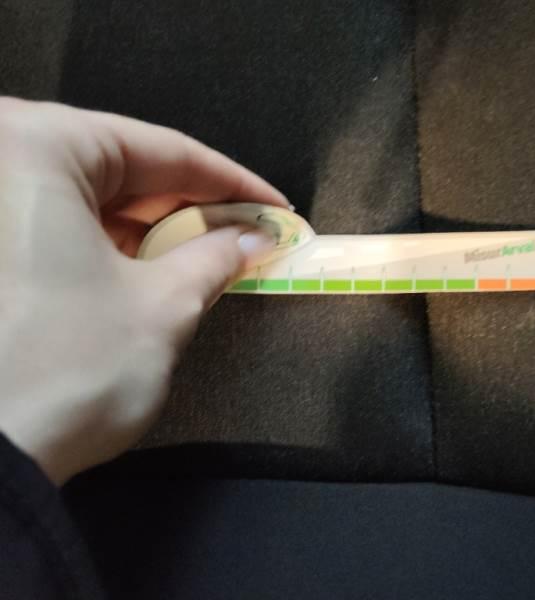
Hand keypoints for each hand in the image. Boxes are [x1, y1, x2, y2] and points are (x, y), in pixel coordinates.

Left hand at [0, 98, 287, 483]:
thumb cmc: (63, 373)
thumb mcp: (163, 306)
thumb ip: (217, 256)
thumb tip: (253, 237)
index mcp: (34, 146)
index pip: (161, 149)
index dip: (233, 183)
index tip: (275, 207)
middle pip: (122, 169)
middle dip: (193, 208)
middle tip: (248, 235)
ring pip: (89, 198)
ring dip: (154, 228)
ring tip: (210, 256)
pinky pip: (57, 226)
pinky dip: (110, 245)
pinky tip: (153, 269)